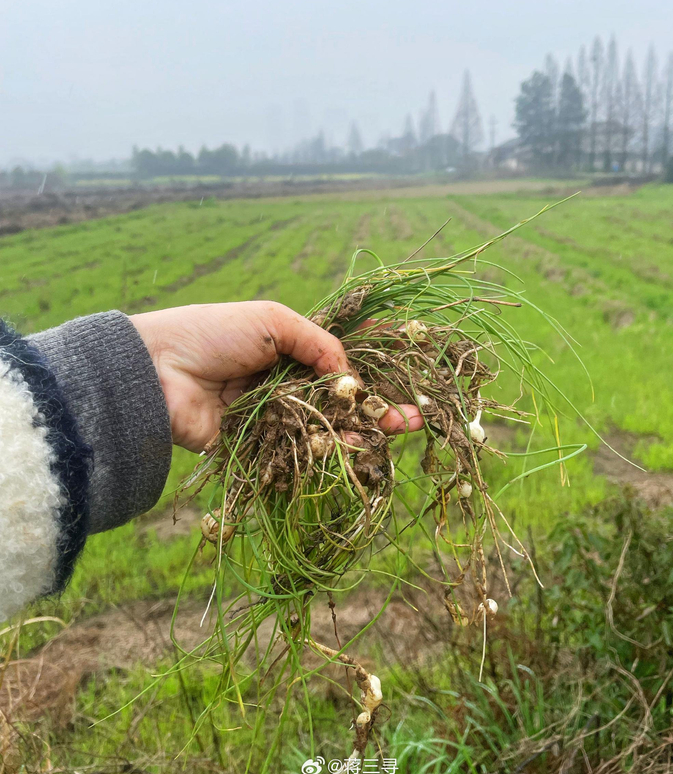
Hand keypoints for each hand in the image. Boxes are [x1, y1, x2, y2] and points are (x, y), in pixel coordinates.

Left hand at [130, 301, 423, 451]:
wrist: (158, 371)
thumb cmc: (213, 332)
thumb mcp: (272, 321)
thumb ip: (317, 344)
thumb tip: (351, 375)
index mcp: (286, 352)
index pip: (339, 366)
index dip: (372, 376)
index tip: (405, 384)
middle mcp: (283, 386)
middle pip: (339, 402)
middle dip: (376, 410)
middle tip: (414, 420)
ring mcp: (272, 419)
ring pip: (324, 429)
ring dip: (361, 432)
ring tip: (394, 434)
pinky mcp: (256, 449)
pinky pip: (297, 452)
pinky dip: (327, 452)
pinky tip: (357, 449)